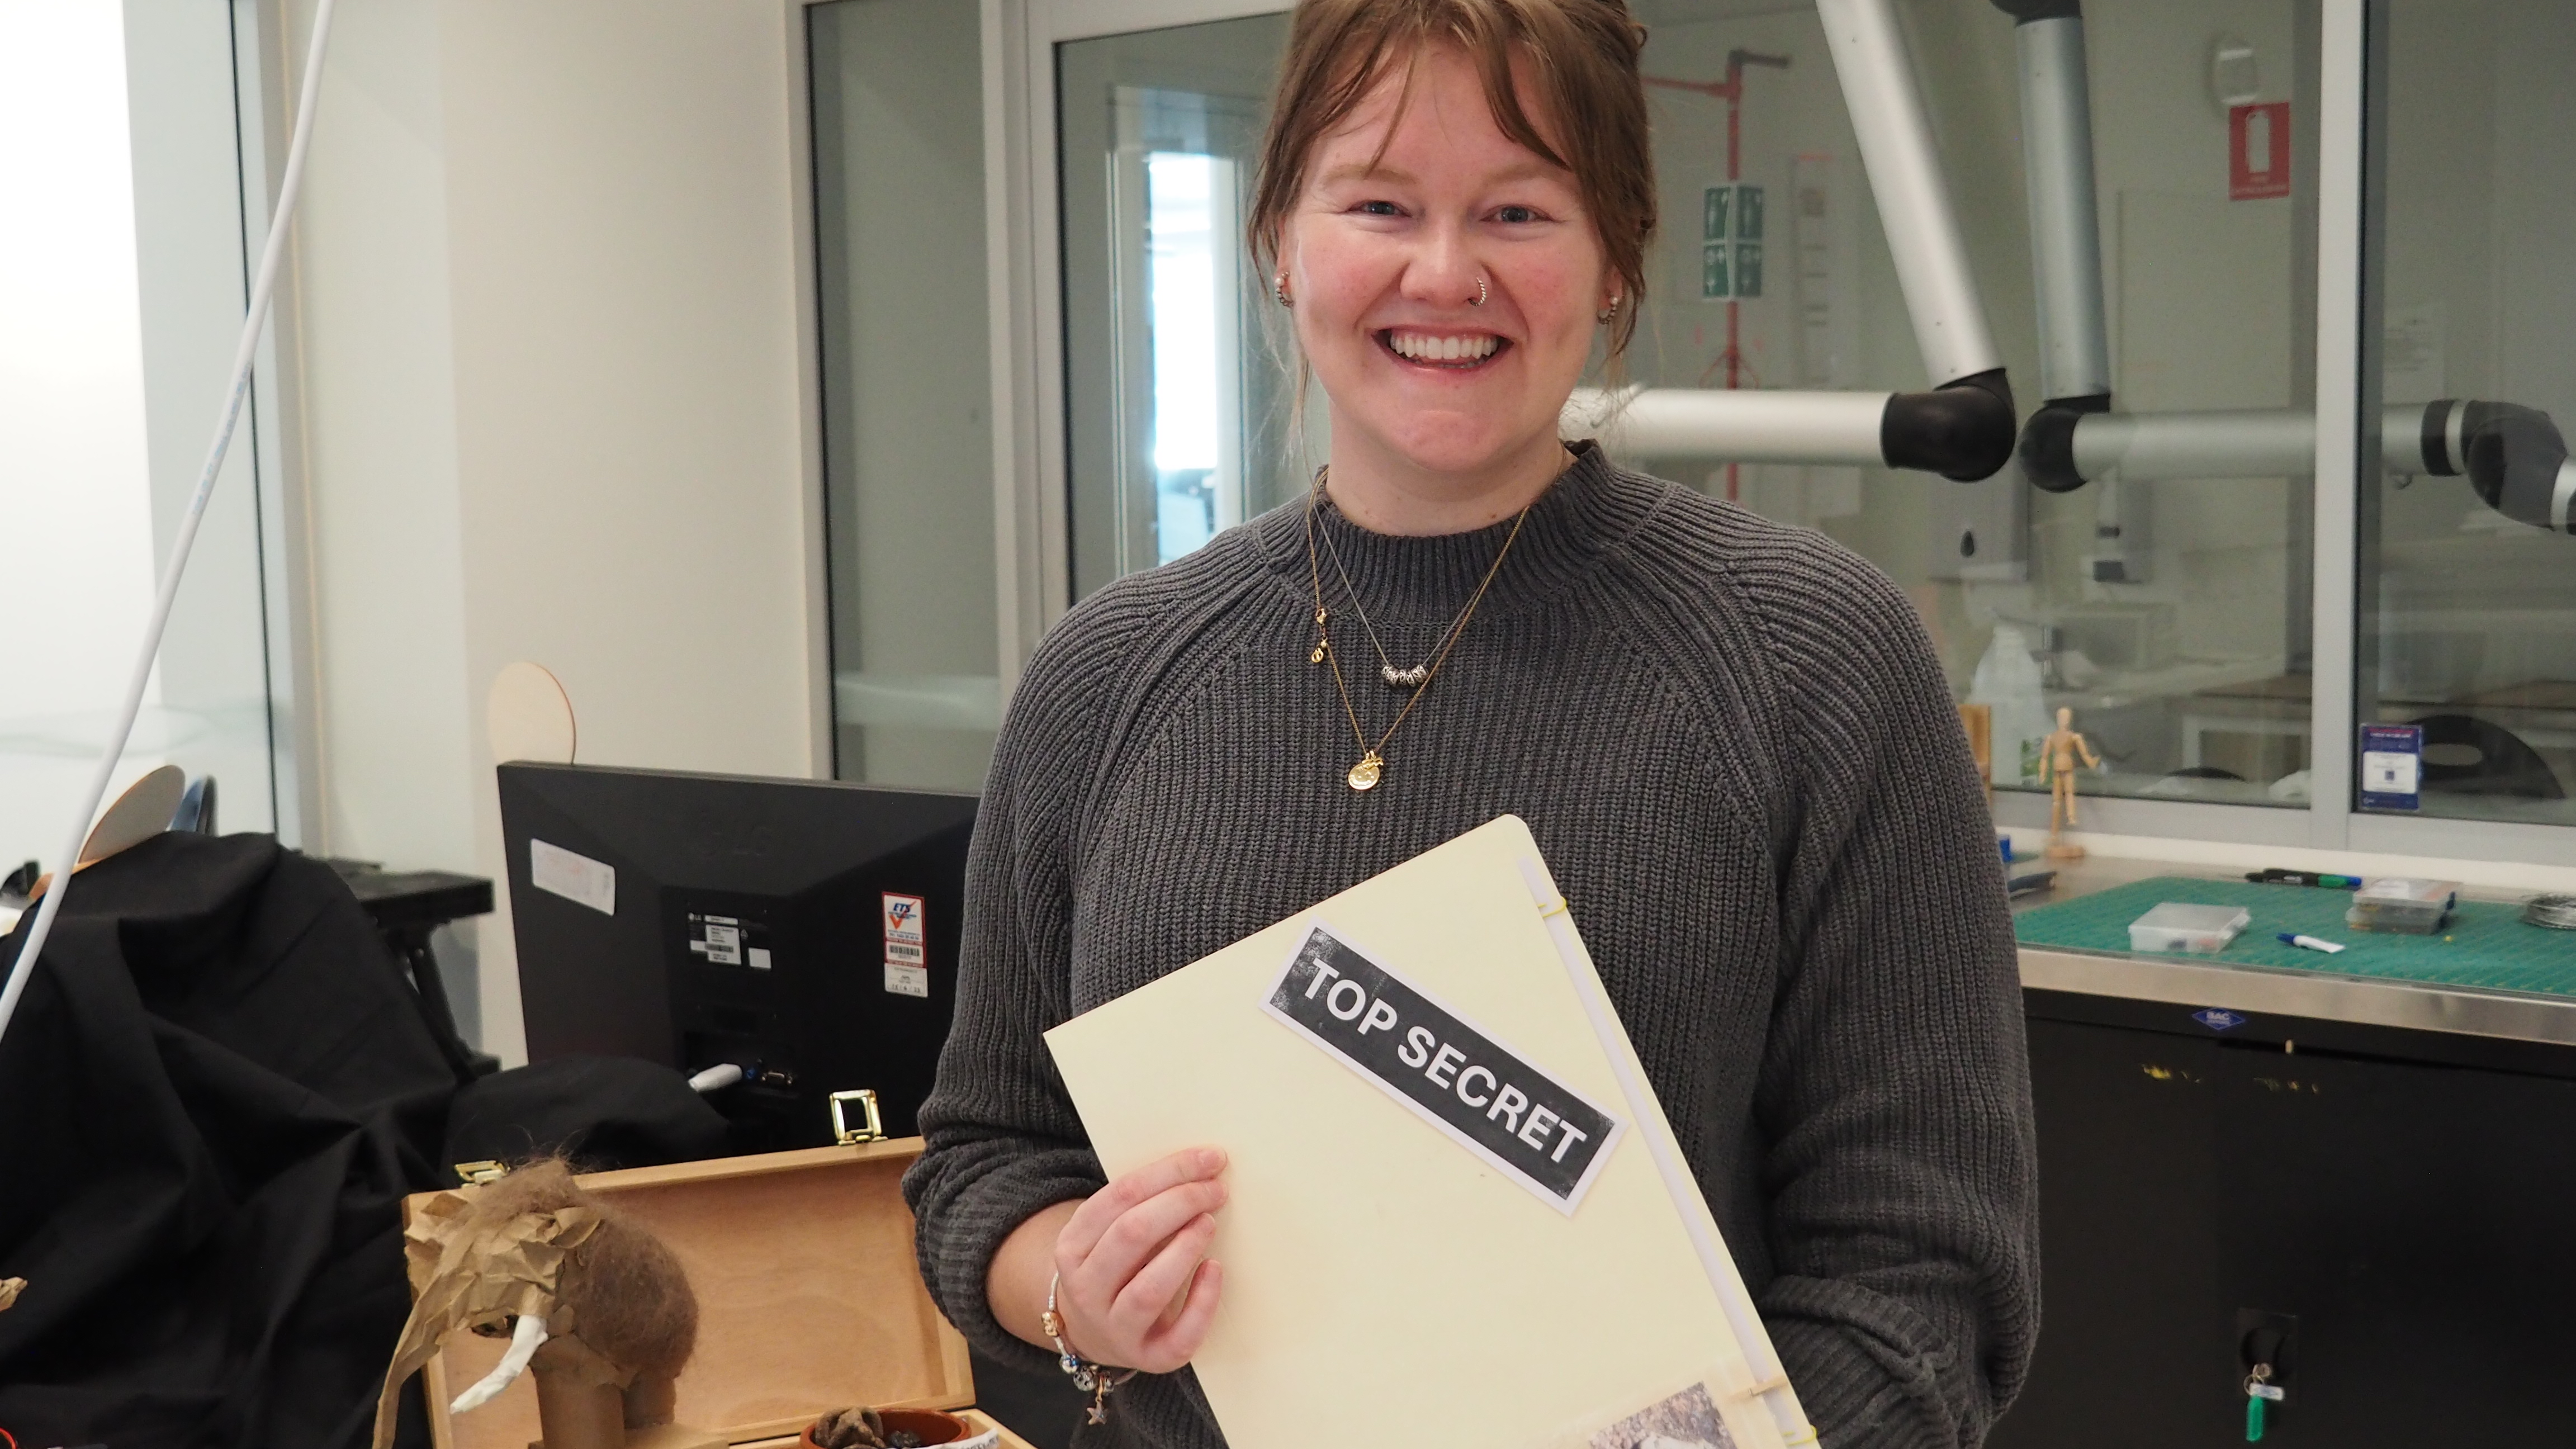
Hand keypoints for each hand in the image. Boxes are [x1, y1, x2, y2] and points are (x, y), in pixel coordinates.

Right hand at [1048, 1147, 1227, 1372]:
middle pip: (1131, 1234)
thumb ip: (1138, 1205)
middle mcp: (1086, 1288)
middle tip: (1216, 1190)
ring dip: (1185, 1248)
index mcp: (1072, 1245)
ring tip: (1209, 1222)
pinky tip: (1215, 1269)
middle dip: (1180, 1203)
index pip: (1121, 1195)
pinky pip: (1179, 1335)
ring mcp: (1114, 1327)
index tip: (1209, 1158)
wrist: (1095, 1332)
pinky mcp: (1147, 1357)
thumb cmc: (1117, 1268)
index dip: (1169, 1172)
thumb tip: (1200, 1168)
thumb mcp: (1108, 1233)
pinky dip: (1202, 1301)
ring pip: (1148, 1288)